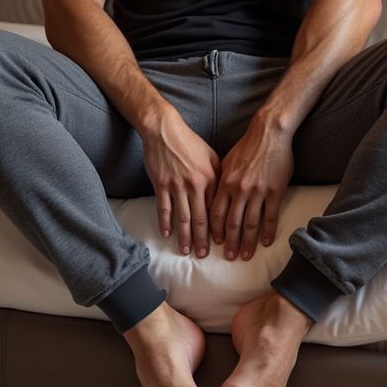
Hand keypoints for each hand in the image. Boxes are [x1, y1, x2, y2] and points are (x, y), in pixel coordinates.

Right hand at [141, 108, 219, 257]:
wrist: (165, 130)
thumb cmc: (190, 142)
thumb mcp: (211, 155)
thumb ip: (219, 175)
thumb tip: (225, 193)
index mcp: (211, 178)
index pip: (216, 209)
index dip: (218, 228)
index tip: (220, 243)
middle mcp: (196, 185)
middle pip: (201, 218)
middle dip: (202, 239)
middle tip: (203, 255)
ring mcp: (177, 186)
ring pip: (183, 217)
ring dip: (185, 236)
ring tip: (186, 251)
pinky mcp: (161, 185)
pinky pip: (164, 208)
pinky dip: (165, 223)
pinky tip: (166, 234)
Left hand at [210, 119, 293, 260]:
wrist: (269, 133)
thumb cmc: (247, 147)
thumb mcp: (226, 162)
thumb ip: (220, 181)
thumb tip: (212, 197)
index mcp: (225, 183)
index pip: (215, 213)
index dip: (214, 231)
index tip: (215, 244)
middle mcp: (239, 190)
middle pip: (232, 223)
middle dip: (230, 243)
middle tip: (229, 258)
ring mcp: (258, 192)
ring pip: (250, 223)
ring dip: (247, 242)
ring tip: (246, 256)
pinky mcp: (275, 191)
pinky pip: (270, 216)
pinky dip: (268, 231)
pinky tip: (266, 242)